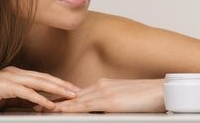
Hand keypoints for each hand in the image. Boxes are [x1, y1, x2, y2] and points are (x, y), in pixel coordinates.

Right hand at [0, 66, 80, 110]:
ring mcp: (9, 77)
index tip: (71, 90)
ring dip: (57, 90)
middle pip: (44, 78)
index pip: (41, 78)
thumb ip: (20, 100)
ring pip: (39, 83)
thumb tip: (37, 105)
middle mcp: (14, 73)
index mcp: (15, 74)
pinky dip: (40, 98)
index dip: (57, 83)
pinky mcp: (3, 86)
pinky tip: (50, 105)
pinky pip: (26, 92)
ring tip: (71, 96)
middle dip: (63, 85)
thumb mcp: (4, 99)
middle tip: (78, 91)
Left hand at [36, 78, 165, 112]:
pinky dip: (71, 109)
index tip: (48, 102)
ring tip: (40, 109)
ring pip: (75, 101)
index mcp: (104, 87)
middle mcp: (101, 87)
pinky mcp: (111, 101)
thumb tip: (104, 113)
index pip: (78, 94)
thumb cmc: (150, 98)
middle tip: (35, 104)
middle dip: (54, 101)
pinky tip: (60, 112)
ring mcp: (105, 92)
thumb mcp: (127, 103)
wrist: (165, 90)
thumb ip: (112, 106)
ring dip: (57, 106)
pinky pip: (85, 106)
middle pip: (72, 96)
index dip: (62, 99)